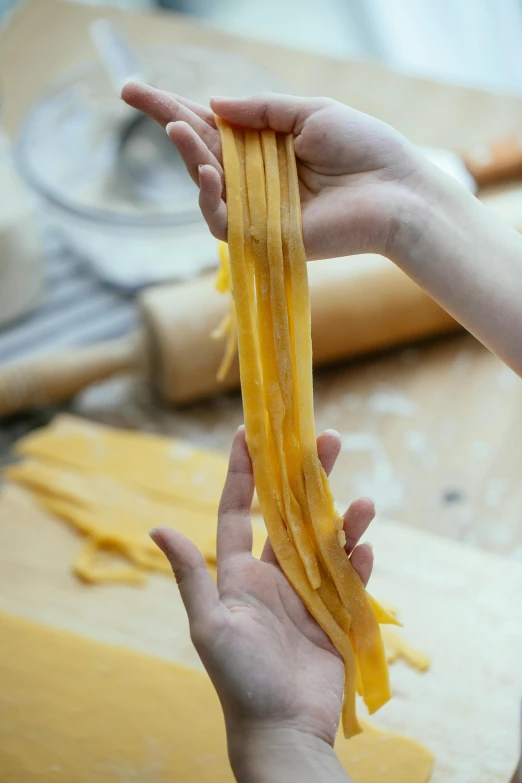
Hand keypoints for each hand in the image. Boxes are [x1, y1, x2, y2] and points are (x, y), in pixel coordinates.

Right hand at [122, 83, 422, 258]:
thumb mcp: (309, 112)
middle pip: (199, 151)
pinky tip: (207, 172)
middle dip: (167, 123)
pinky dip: (209, 198)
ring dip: (187, 156)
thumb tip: (211, 103)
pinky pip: (221, 220)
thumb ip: (260, 110)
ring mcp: (257, 206)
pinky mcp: (263, 236)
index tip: (134, 91)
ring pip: (204, 184)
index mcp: (266, 143)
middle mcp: (256, 175)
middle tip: (134, 96)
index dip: (173, 109)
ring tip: (177, 129)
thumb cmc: (363, 148)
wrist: (394, 191)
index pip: (211, 125)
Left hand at [150, 427, 374, 755]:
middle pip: (292, 513)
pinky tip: (366, 547)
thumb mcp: (210, 623)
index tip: (249, 433)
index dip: (243, 472)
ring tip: (365, 504)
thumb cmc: (237, 678)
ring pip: (327, 541)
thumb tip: (156, 528)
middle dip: (308, 476)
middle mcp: (274, 575)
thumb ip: (190, 575)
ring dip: (345, 520)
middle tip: (327, 439)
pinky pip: (350, 578)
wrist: (281, 728)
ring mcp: (307, 593)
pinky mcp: (335, 614)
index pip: (239, 510)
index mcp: (240, 572)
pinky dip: (359, 562)